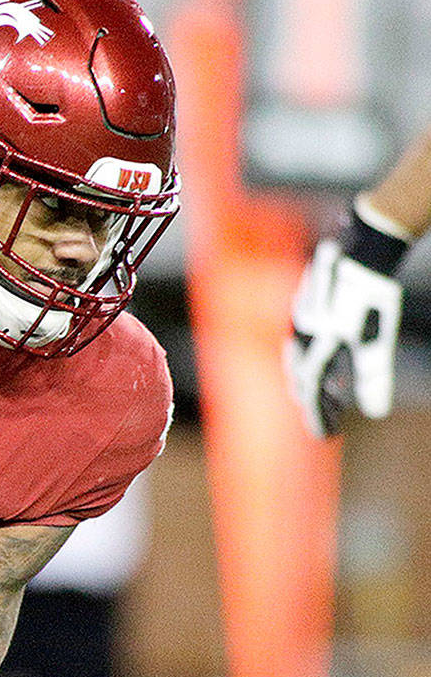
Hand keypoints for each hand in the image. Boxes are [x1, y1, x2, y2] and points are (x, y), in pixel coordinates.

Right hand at [287, 240, 403, 436]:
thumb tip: (375, 410)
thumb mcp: (378, 338)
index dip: (318, 413)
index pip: (311, 388)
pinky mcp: (308, 298)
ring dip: (308, 375)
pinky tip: (325, 350)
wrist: (364, 243)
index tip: (325, 433)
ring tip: (321, 388)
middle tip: (322, 416)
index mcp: (316, 342)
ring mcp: (302, 313)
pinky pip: (303, 333)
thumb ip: (374, 374)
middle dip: (309, 397)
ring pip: (298, 352)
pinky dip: (311, 351)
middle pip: (299, 373)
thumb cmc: (373, 291)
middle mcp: (302, 330)